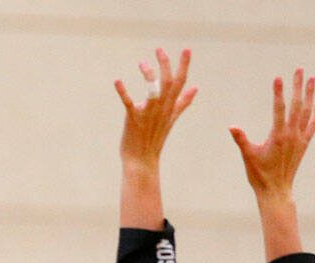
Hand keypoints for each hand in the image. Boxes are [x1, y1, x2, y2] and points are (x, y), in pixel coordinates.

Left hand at [115, 48, 196, 169]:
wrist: (142, 161)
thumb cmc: (154, 139)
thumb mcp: (171, 118)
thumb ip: (183, 102)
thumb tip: (196, 87)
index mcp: (170, 107)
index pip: (180, 83)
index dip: (183, 65)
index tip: (186, 49)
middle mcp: (161, 109)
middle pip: (168, 82)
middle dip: (165, 64)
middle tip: (159, 49)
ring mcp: (148, 114)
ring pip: (153, 90)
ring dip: (149, 74)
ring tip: (142, 63)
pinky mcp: (133, 119)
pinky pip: (129, 103)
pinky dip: (123, 92)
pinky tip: (117, 81)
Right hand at [229, 68, 314, 200]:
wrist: (276, 191)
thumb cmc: (259, 175)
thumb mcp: (248, 156)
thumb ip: (241, 140)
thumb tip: (232, 126)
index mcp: (278, 136)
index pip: (279, 109)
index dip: (278, 92)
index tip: (278, 77)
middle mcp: (292, 135)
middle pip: (297, 105)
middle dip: (298, 86)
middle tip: (300, 70)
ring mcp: (300, 139)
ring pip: (307, 112)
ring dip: (310, 95)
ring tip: (312, 79)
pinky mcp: (304, 144)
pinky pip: (313, 125)